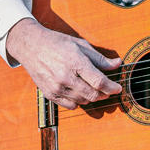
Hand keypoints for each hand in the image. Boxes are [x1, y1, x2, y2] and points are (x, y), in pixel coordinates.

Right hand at [4, 18, 121, 108]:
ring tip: (92, 88)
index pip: (99, 81)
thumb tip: (117, 64)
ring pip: (83, 101)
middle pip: (93, 94)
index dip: (112, 87)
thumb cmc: (56, 43)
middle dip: (104, 93)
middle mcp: (65, 77)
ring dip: (91, 97)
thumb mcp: (80, 45)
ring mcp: (56, 87)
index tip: (118, 88)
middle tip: (107, 89)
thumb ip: (99, 58)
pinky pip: (70, 105)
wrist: (30, 46)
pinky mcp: (50, 94)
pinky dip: (79, 101)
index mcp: (75, 62)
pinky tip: (79, 92)